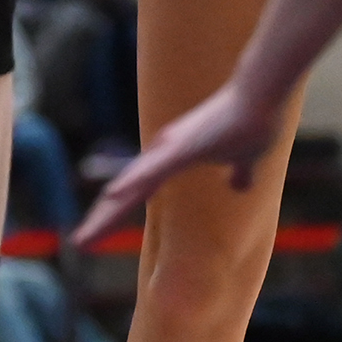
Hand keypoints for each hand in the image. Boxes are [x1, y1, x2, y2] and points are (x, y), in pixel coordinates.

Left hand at [75, 76, 281, 244]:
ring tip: (85, 236)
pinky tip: (112, 195)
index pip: (138, 191)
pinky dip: (131, 182)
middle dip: (103, 220)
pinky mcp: (182, 146)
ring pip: (132, 185)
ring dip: (108, 212)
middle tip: (79, 242)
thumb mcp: (244, 159)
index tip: (97, 232)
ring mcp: (170, 148)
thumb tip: (240, 186)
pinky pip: (153, 168)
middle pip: (126, 192)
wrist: (263, 99)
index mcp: (172, 157)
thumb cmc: (253, 125)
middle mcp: (163, 151)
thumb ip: (238, 172)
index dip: (117, 212)